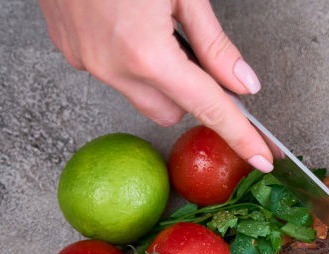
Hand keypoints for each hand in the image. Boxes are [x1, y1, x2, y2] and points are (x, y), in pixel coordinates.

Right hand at [38, 0, 272, 170]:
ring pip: (141, 95)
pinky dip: (128, 59)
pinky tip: (127, 22)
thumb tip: (242, 82)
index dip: (239, 134)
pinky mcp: (68, 48)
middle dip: (192, 93)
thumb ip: (213, 43)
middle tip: (196, 52)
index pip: (207, 108)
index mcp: (145, 53)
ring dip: (159, 76)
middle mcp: (111, 66)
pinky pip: (112, 72)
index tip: (260, 156)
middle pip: (172, 111)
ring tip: (153, 24)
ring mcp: (84, 60)